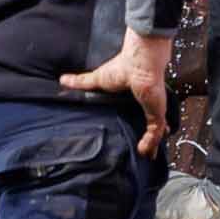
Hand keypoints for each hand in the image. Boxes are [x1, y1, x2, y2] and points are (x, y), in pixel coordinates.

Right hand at [60, 29, 173, 152]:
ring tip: (147, 155)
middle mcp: (146, 104)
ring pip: (156, 132)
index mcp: (134, 97)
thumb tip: (62, 80)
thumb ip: (81, 82)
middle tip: (144, 151)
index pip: (137, 114)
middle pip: (149, 125)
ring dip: (152, 144)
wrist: (140, 63)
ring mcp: (153, 110)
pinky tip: (145, 152)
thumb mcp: (97, 79)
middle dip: (150, 137)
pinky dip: (151, 143)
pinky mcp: (157, 114)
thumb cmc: (123, 67)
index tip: (132, 136)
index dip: (136, 124)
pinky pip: (156, 133)